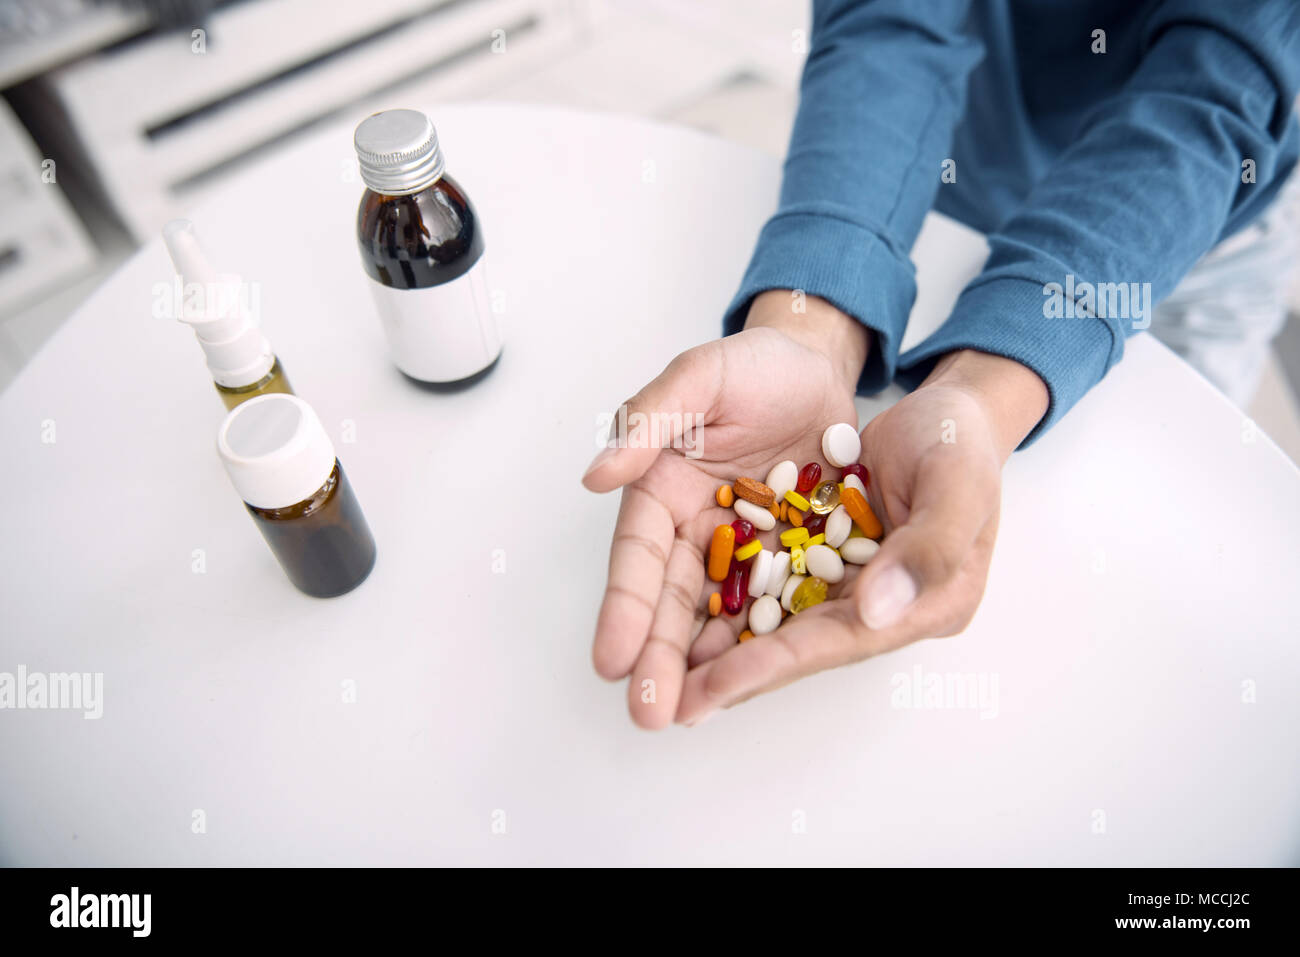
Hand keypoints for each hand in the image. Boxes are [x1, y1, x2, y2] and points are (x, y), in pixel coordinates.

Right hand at [582, 291, 868, 728]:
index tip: (609, 658)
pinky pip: (781, 606)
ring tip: (692, 714)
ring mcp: (746, 551)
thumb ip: (651, 418)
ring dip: (707, 667)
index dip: (624, 608)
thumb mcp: (699, 376)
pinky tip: (755, 683)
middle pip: (674, 602)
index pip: (638, 558)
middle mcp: (698, 530)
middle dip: (658, 657)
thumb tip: (598, 473)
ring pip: (722, 617)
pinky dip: (766, 644)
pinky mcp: (793, 559)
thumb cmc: (753, 366)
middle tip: (647, 711)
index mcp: (662, 491)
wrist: (817, 368)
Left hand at [673, 348, 1048, 724]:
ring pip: (775, 624)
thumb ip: (927, 548)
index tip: (709, 689)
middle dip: (729, 678)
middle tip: (660, 709)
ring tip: (656, 679)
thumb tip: (873, 613)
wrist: (948, 413)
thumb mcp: (957, 482)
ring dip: (717, 651)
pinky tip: (679, 620)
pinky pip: (768, 588)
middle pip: (798, 648)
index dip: (771, 667)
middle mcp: (885, 609)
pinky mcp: (821, 561)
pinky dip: (726, 604)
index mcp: (930, 605)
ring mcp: (851, 588)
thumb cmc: (961, 443)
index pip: (837, 643)